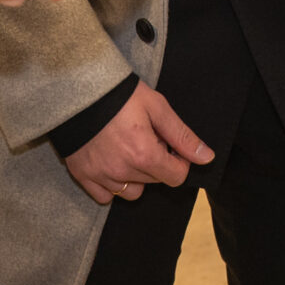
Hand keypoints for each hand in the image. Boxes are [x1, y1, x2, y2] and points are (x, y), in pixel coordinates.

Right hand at [62, 84, 209, 204]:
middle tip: (146, 138)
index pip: (176, 177)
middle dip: (156, 163)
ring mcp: (101, 175)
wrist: (77, 88)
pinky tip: (111, 162)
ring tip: (128, 150)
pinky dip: (112, 184)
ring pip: (132, 192)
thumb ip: (182, 136)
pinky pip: (105, 196)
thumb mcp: (157, 107)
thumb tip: (206, 157)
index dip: (178, 161)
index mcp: (144, 155)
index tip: (168, 145)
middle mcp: (123, 171)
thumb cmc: (120, 95)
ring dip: (136, 176)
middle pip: (154, 181)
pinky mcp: (82, 175)